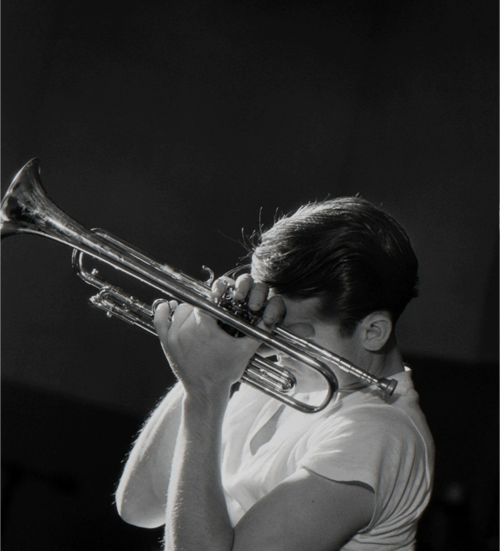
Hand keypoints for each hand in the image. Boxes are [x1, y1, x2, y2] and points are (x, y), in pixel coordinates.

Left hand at [154, 275, 284, 397]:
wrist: (205, 392)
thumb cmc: (225, 371)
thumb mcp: (244, 351)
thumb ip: (258, 333)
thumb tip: (270, 319)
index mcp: (206, 326)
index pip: (208, 301)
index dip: (215, 301)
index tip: (219, 303)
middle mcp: (187, 328)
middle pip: (194, 305)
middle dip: (204, 309)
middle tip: (212, 317)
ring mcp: (174, 335)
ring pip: (180, 310)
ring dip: (188, 312)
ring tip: (198, 319)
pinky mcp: (166, 342)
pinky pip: (160, 319)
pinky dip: (163, 311)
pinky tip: (168, 306)